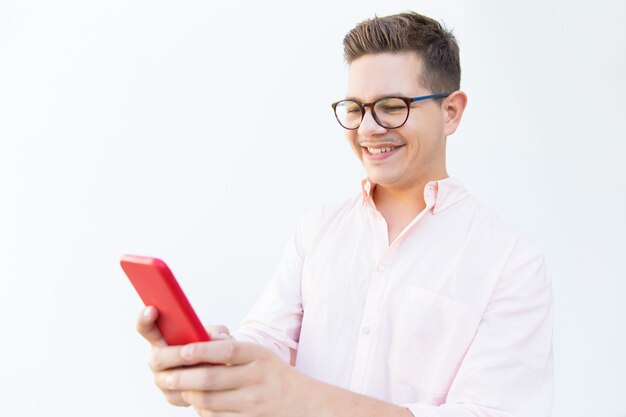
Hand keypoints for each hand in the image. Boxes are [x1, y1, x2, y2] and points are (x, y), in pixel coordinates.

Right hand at [136, 306, 231, 406]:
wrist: (216, 370)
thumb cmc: (210, 345)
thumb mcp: (214, 334)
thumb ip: (216, 332)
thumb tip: (221, 339)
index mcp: (161, 339)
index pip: (146, 328)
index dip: (145, 320)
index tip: (151, 309)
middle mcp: (158, 359)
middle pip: (158, 358)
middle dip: (175, 354)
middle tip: (189, 352)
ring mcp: (162, 380)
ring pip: (170, 379)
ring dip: (190, 373)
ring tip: (209, 368)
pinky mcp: (173, 396)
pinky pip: (182, 395)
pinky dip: (197, 389)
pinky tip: (211, 385)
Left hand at [150, 338, 317, 416]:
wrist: (304, 404)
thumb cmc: (273, 375)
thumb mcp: (259, 356)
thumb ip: (231, 350)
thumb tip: (196, 343)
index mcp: (257, 355)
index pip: (225, 349)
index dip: (201, 350)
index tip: (181, 351)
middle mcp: (255, 378)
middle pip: (210, 379)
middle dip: (182, 378)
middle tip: (166, 377)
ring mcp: (252, 402)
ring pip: (207, 401)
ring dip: (188, 395)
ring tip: (179, 388)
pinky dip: (202, 410)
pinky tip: (198, 403)